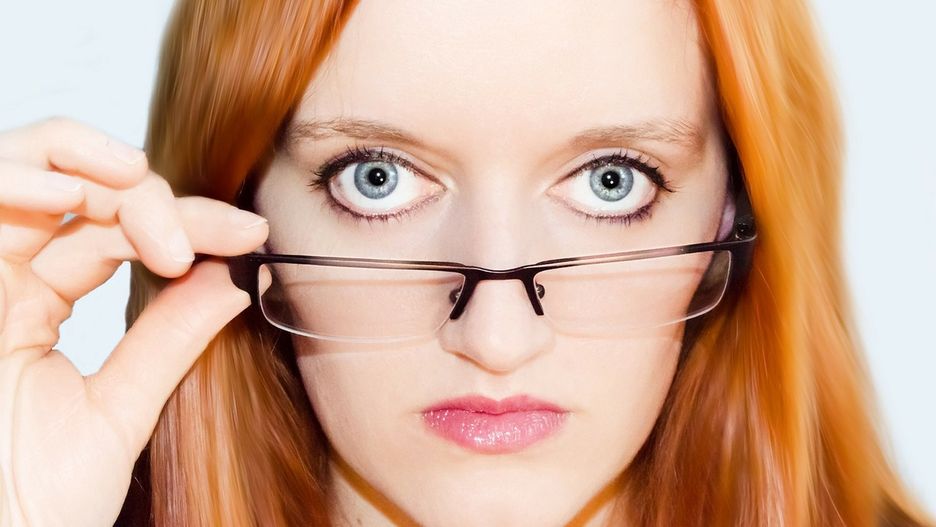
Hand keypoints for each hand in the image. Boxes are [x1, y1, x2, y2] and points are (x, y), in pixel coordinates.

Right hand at [0, 117, 267, 525]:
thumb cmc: (35, 502)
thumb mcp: (117, 410)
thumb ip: (168, 339)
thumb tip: (234, 280)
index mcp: (34, 306)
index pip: (115, 235)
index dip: (187, 224)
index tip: (251, 233)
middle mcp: (2, 281)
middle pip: (80, 194)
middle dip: (155, 196)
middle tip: (223, 229)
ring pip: (26, 168)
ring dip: (89, 159)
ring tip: (146, 185)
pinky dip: (24, 173)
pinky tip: (80, 193)